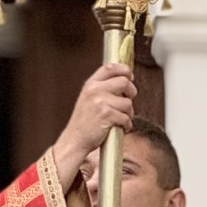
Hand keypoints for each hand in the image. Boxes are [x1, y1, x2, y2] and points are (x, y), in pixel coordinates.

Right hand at [49, 63, 135, 179]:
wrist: (75, 139)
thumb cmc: (84, 121)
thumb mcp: (88, 98)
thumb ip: (102, 88)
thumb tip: (125, 80)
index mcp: (90, 84)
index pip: (110, 67)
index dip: (124, 69)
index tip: (130, 76)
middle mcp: (95, 90)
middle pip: (124, 82)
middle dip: (131, 92)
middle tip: (128, 100)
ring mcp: (100, 102)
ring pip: (128, 103)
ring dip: (128, 113)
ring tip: (120, 119)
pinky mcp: (107, 115)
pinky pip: (126, 117)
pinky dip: (126, 125)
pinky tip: (119, 127)